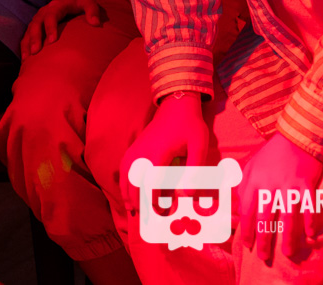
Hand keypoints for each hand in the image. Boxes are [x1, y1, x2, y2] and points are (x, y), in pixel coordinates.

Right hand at [19, 0, 105, 56]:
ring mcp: (39, 18)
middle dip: (35, 38)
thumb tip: (95, 23)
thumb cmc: (81, 3)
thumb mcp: (89, 2)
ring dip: (27, 44)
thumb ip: (93, 10)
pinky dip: (24, 47)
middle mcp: (44, 11)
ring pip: (29, 31)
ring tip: (26, 59)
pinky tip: (25, 60)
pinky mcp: (36, 26)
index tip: (52, 41)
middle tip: (36, 52)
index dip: (50, 28)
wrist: (72, 0)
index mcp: (57, 5)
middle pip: (36, 24)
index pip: (51, 16)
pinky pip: (27, 36)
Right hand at [118, 91, 207, 215]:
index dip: (153, 199)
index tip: (159, 212)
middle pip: (135, 181)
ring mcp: (137, 148)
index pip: (152, 182)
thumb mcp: (199, 144)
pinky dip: (123, 180)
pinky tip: (126, 190)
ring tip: (130, 209)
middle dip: (137, 201)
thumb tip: (186, 194)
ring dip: (126, 193)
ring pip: (126, 175)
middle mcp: (144, 152)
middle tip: (143, 218)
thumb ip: (195, 169)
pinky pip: (124, 166)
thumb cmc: (190, 125)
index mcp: (160, 152)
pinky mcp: (135, 146)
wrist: (176, 105)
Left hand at [238, 133, 322, 264]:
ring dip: (288, 238)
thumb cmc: (272, 153)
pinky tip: (310, 235)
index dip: (247, 231)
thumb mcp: (251, 165)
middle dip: (264, 241)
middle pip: (266, 219)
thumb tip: (235, 206)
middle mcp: (270, 185)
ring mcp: (289, 185)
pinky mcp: (306, 184)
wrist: (297, 136)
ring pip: (288, 217)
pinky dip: (309, 222)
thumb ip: (242, 185)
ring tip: (287, 253)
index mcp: (254, 181)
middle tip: (264, 257)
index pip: (247, 212)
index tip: (248, 245)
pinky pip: (308, 207)